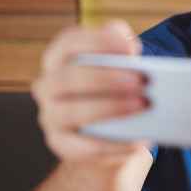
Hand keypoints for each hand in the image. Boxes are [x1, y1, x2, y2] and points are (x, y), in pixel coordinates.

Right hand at [31, 20, 147, 165]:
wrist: (106, 131)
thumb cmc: (115, 87)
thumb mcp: (118, 64)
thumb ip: (122, 48)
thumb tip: (131, 47)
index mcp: (59, 59)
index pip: (69, 43)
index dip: (98, 42)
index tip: (129, 47)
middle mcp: (48, 86)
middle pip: (67, 78)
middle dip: (105, 78)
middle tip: (139, 81)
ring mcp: (51, 117)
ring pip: (71, 113)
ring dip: (109, 108)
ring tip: (141, 105)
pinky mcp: (63, 145)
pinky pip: (85, 148)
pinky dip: (113, 144)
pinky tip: (137, 140)